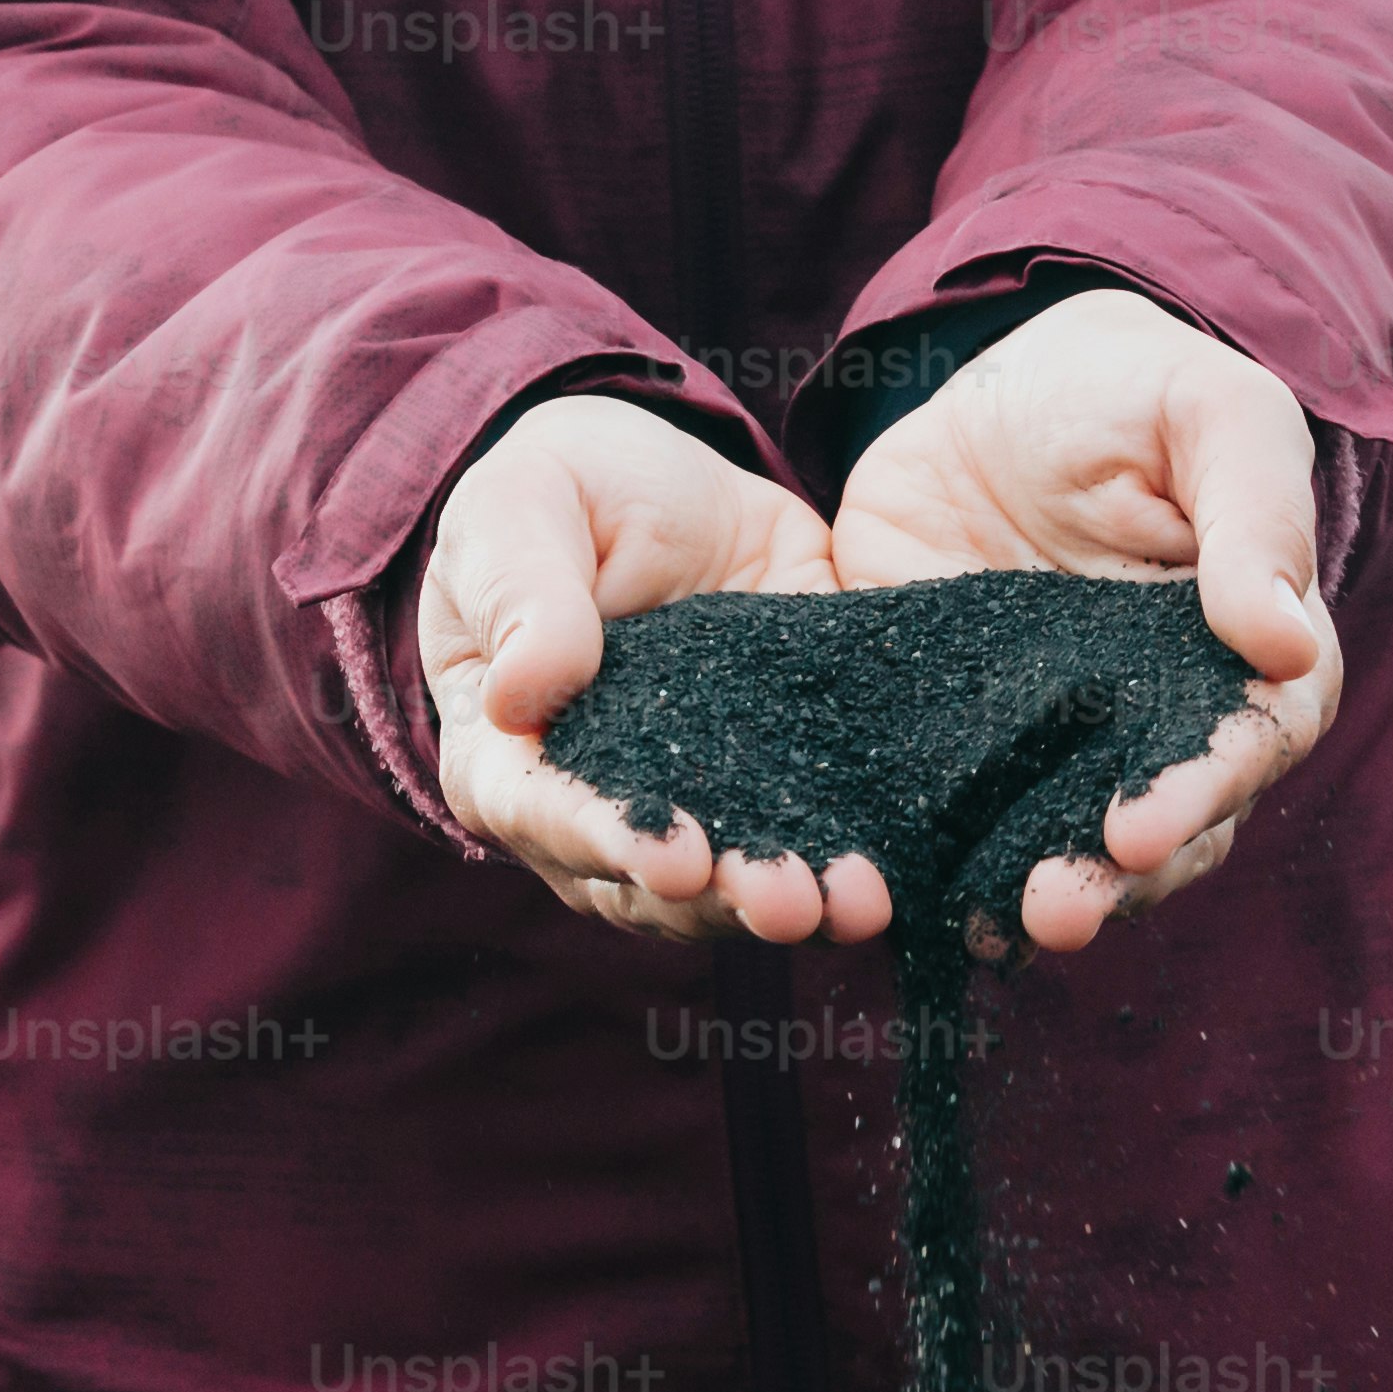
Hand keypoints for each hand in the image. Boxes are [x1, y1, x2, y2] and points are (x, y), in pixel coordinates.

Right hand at [416, 393, 891, 943]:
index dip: (607, 842)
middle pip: (644, 883)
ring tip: (853, 904)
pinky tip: (887, 880)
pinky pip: (805, 845)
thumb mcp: (523, 506)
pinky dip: (843, 873)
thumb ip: (520, 590)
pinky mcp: (777, 784)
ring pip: (728, 890)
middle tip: (785, 901)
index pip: (540, 813)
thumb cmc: (563, 495)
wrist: (667, 484)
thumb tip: (520, 694)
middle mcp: (595, 808)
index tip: (677, 857)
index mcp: (505, 753)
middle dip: (719, 899)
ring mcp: (693, 806)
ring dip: (791, 907)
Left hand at [832, 285, 1341, 955]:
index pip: (1247, 745)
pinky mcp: (952, 738)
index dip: (1201, 793)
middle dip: (1110, 884)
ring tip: (984, 926)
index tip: (1139, 828)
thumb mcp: (1211, 413)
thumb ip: (1256, 513)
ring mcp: (1051, 744)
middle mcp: (1152, 725)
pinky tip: (894, 893)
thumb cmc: (1136, 391)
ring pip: (1058, 847)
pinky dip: (926, 861)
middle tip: (1051, 911)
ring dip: (1027, 897)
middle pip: (1160, 832)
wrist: (1002, 387)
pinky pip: (946, 815)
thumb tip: (1285, 638)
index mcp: (1242, 659)